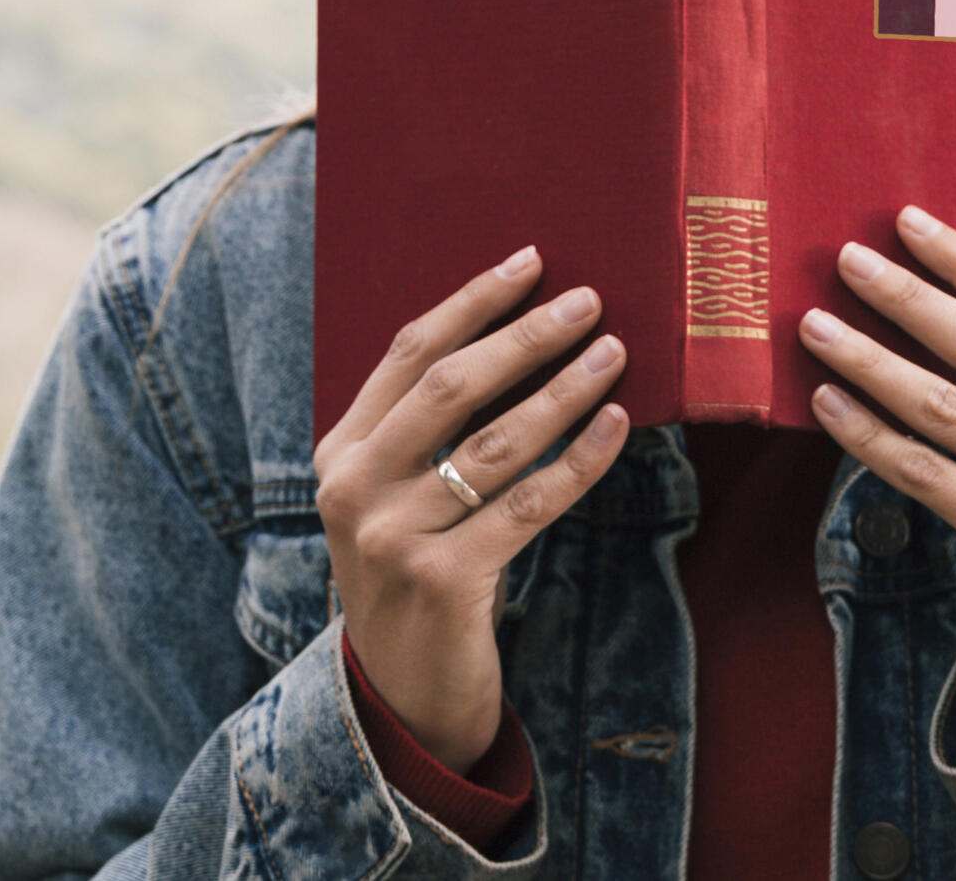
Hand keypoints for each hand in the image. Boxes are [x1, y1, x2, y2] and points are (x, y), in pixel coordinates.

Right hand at [314, 247, 629, 771]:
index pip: (408, 352)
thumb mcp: (397, 498)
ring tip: (614, 354)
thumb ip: (428, 430)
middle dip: (526, 335)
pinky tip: (615, 426)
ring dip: (564, 390)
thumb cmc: (418, 574)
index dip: (473, 301)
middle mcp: (355, 487)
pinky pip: (529, 502)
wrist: (403, 695)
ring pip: (497, 441)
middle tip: (589, 301)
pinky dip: (579, 459)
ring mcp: (394, 537)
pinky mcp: (444, 580)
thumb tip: (521, 336)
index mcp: (340, 452)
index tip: (532, 261)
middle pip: (451, 385)